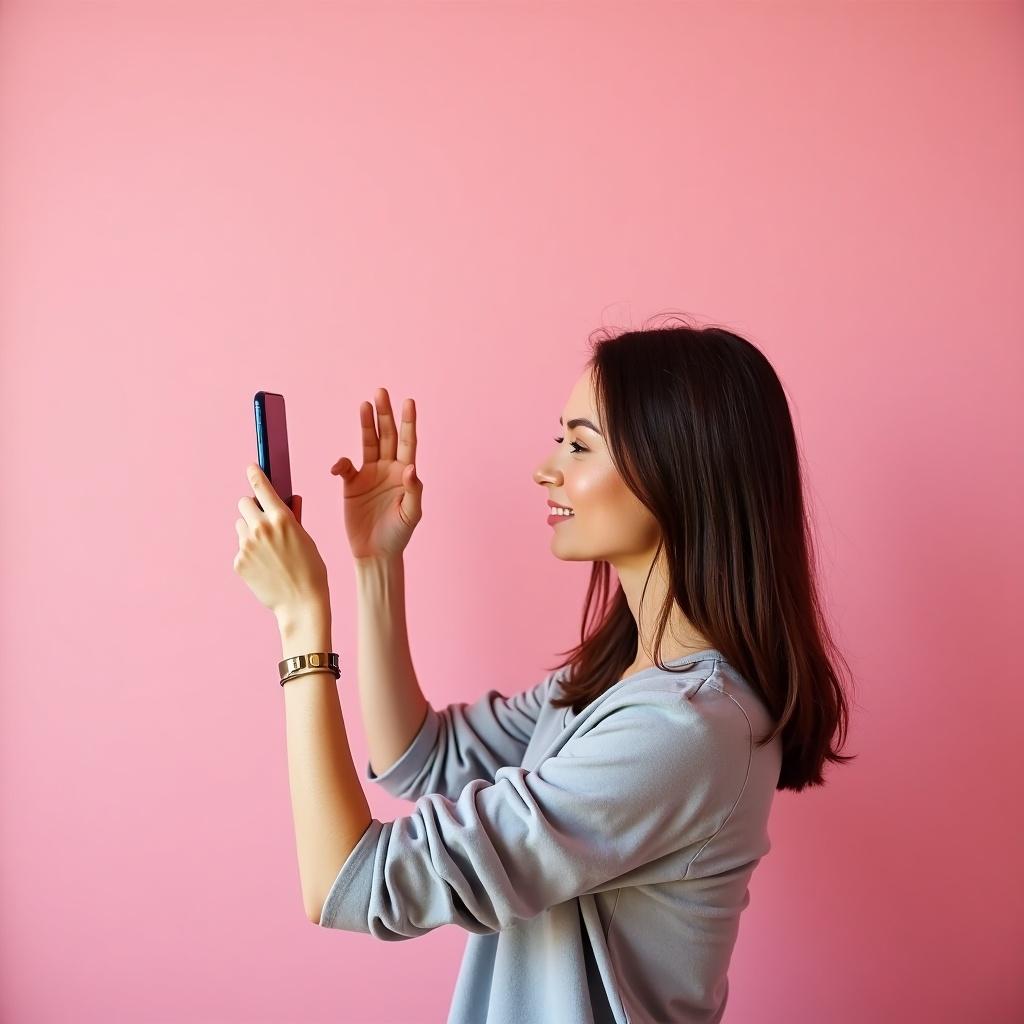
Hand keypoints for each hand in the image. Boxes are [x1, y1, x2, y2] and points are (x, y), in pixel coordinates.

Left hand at [234, 464, 329, 617]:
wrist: (301, 603)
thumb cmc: (310, 569)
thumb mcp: (307, 538)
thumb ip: (294, 516)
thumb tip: (290, 498)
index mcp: (281, 518)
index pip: (261, 487)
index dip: (255, 474)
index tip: (251, 467)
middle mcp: (261, 528)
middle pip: (243, 504)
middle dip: (251, 508)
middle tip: (261, 518)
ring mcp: (247, 546)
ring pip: (241, 526)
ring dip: (250, 531)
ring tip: (268, 550)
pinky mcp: (239, 562)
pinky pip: (241, 548)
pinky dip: (250, 553)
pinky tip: (265, 566)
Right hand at [329, 387, 423, 560]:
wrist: (375, 553)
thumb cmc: (398, 535)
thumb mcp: (411, 514)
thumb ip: (414, 490)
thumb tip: (411, 468)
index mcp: (405, 473)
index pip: (407, 442)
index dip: (408, 422)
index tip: (408, 401)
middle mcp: (388, 469)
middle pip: (387, 435)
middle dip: (384, 414)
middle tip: (381, 392)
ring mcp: (370, 475)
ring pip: (368, 443)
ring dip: (366, 424)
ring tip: (365, 404)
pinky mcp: (352, 485)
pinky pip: (346, 467)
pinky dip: (341, 463)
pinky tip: (338, 467)